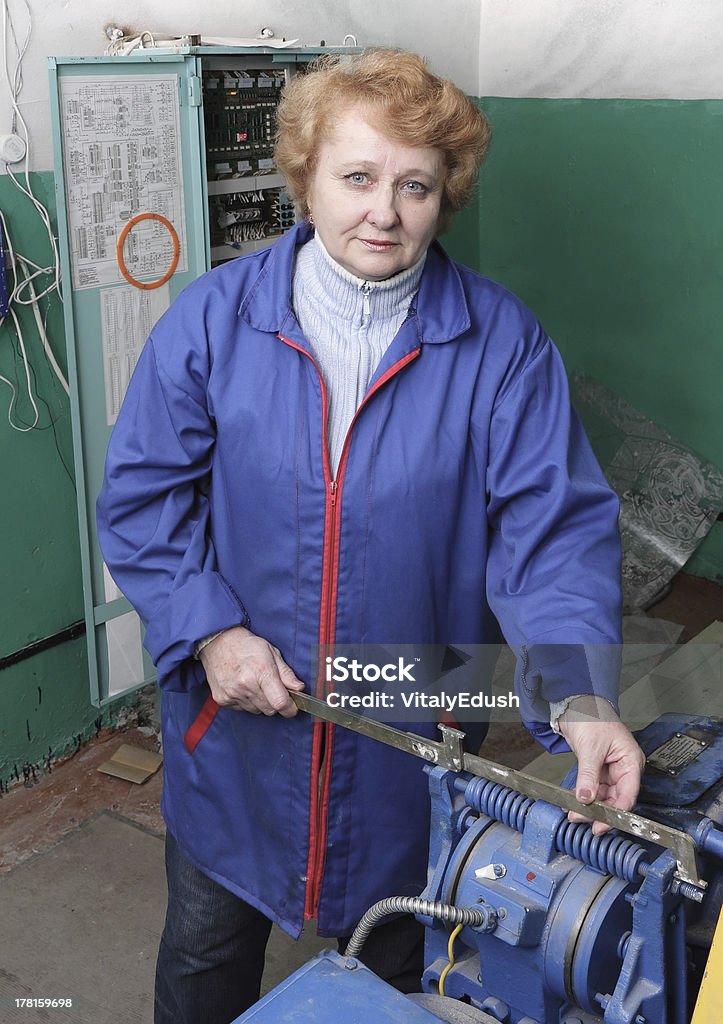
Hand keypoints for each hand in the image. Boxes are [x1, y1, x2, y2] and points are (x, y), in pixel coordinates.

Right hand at [199, 625, 304, 717]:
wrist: (217, 642)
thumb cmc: (246, 645)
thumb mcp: (271, 652)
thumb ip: (286, 673)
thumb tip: (299, 688)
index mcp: (261, 672)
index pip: (280, 703)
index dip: (290, 708)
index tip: (292, 707)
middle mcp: (246, 685)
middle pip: (270, 710)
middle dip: (275, 703)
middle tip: (272, 689)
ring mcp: (232, 693)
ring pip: (256, 711)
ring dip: (260, 702)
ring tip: (255, 684)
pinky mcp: (222, 699)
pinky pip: (242, 709)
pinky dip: (246, 702)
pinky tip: (243, 687)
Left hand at [557, 695, 645, 834]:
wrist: (575, 703)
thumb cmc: (591, 715)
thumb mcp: (590, 747)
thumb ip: (588, 774)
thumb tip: (586, 797)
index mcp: (631, 760)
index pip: (628, 794)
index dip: (617, 812)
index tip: (603, 824)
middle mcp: (623, 767)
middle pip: (616, 798)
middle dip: (600, 811)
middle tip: (584, 820)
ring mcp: (610, 769)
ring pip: (603, 796)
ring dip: (589, 806)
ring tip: (574, 814)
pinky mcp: (597, 769)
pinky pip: (592, 787)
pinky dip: (583, 796)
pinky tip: (572, 803)